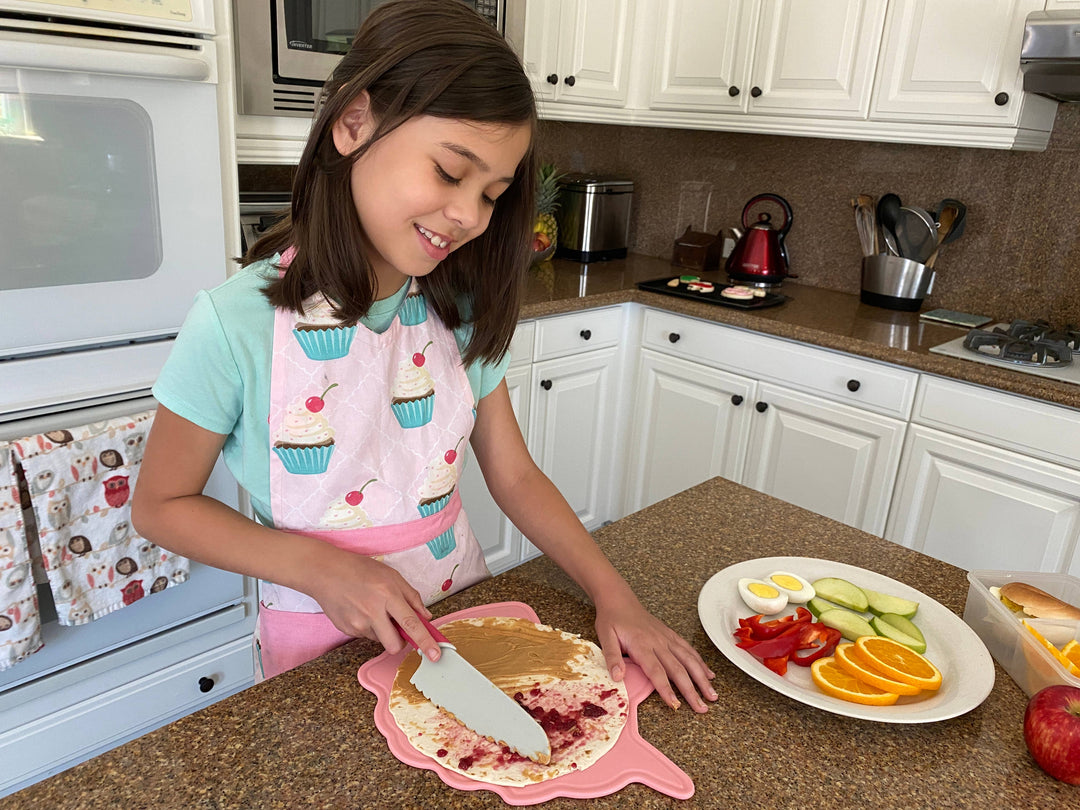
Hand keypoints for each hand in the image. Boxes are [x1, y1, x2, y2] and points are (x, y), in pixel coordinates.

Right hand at [307, 551, 442, 663]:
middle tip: (395, 626)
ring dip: (382, 630)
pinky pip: (366, 636)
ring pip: (380, 640)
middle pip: (394, 645)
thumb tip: (426, 617)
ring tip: (371, 609)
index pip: (411, 623)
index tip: (435, 655)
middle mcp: (373, 611)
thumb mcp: (392, 575)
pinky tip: (359, 610)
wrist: (326, 572)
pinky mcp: (347, 629)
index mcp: (388, 594)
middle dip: (399, 642)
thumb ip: (412, 597)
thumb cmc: (361, 570)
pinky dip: (368, 627)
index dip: (425, 641)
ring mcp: (357, 623)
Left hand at [594, 591, 716, 712]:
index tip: (676, 705)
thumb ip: (612, 658)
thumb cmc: (611, 619)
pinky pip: (688, 649)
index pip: (656, 672)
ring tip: (712, 695)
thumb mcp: (605, 637)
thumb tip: (617, 677)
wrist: (619, 599)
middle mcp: (658, 642)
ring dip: (702, 678)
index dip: (666, 690)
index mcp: (641, 645)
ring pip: (689, 660)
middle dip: (692, 690)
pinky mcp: (670, 634)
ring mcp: (666, 638)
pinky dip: (700, 662)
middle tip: (702, 708)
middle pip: (678, 669)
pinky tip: (709, 674)